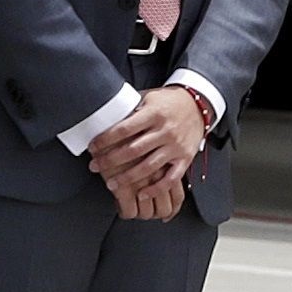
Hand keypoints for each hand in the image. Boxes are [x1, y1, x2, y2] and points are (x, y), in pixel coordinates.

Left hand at [93, 83, 210, 216]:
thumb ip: (131, 108)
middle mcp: (165, 131)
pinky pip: (171, 178)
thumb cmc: (168, 102)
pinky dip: (156, 189)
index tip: (93, 147)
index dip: (106, 139)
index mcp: (153, 114)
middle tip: (94, 166)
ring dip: (128, 178)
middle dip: (110, 160)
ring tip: (111, 184)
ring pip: (149, 167)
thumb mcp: (148, 97)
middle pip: (133, 150)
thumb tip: (105, 115)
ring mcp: (176, 146)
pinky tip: (142, 194)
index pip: (124, 129)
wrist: (199, 104)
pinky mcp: (185, 158)